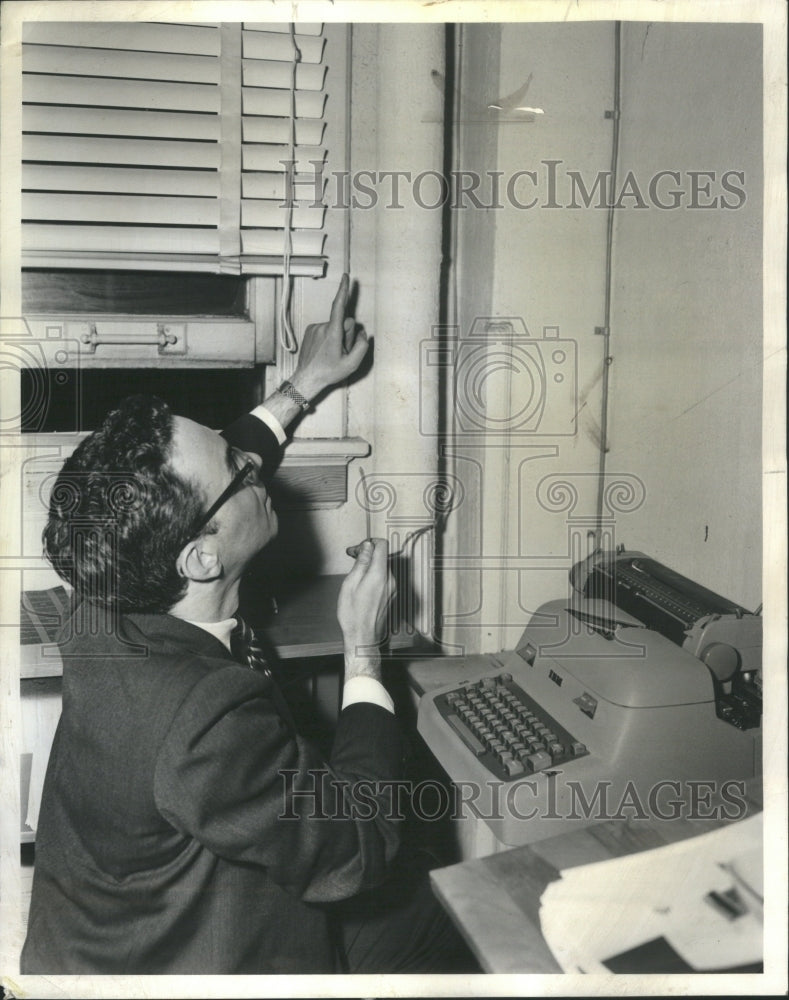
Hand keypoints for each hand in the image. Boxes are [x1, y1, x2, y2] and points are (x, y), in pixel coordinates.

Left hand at [290, 274, 368, 400]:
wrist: (307, 378)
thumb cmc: (328, 372)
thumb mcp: (352, 364)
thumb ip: (362, 346)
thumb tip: (362, 334)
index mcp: (332, 333)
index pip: (339, 306)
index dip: (343, 290)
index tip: (346, 277)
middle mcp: (322, 327)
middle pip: (344, 322)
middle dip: (347, 334)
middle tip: (342, 351)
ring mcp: (314, 328)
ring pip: (334, 326)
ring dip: (337, 337)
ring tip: (331, 353)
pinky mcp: (310, 330)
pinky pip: (326, 328)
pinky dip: (329, 337)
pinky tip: (325, 350)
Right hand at [337, 538, 395, 653]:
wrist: (363, 637)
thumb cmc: (353, 614)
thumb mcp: (351, 584)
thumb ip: (362, 562)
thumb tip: (367, 546)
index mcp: (380, 574)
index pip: (382, 545)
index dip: (369, 542)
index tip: (358, 548)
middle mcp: (391, 580)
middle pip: (383, 555)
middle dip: (368, 552)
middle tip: (352, 557)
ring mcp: (393, 588)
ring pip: (383, 566)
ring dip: (370, 564)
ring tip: (355, 571)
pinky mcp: (392, 594)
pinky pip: (385, 577)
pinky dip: (374, 574)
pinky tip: (362, 582)